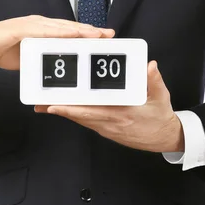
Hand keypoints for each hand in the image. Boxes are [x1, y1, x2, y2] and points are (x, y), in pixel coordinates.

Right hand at [0, 15, 113, 69]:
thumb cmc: (1, 49)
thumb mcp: (28, 58)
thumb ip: (42, 61)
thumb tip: (55, 70)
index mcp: (43, 31)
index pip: (69, 32)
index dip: (87, 35)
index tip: (104, 39)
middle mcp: (41, 24)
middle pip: (71, 27)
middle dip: (91, 31)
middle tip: (110, 35)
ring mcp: (32, 24)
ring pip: (62, 27)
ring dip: (80, 31)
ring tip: (96, 35)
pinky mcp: (23, 28)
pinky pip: (45, 30)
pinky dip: (59, 32)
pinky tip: (72, 34)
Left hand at [35, 61, 183, 152]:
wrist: (164, 138)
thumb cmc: (161, 117)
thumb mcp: (161, 97)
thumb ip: (154, 80)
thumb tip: (149, 66)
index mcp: (122, 114)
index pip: (93, 111)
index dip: (72, 109)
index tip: (55, 104)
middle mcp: (111, 123)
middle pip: (80, 116)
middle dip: (60, 109)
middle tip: (40, 103)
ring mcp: (107, 128)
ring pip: (81, 119)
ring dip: (64, 112)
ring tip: (44, 104)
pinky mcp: (106, 129)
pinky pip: (86, 121)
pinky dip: (73, 114)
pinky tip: (62, 108)